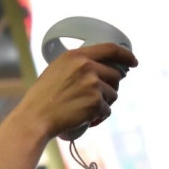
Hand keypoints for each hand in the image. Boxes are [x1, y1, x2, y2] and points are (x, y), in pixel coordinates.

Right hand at [16, 43, 137, 138]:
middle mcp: (86, 66)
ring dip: (103, 104)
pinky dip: (98, 117)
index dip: (126, 55)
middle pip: (115, 75)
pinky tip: (84, 119)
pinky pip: (106, 110)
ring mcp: (92, 84)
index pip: (110, 49)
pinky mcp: (95, 102)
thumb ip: (76, 66)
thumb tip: (100, 70)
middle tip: (96, 99)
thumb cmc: (41, 98)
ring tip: (84, 110)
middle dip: (109, 88)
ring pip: (113, 95)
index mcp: (75, 56)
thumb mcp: (56, 71)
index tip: (133, 61)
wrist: (35, 118)